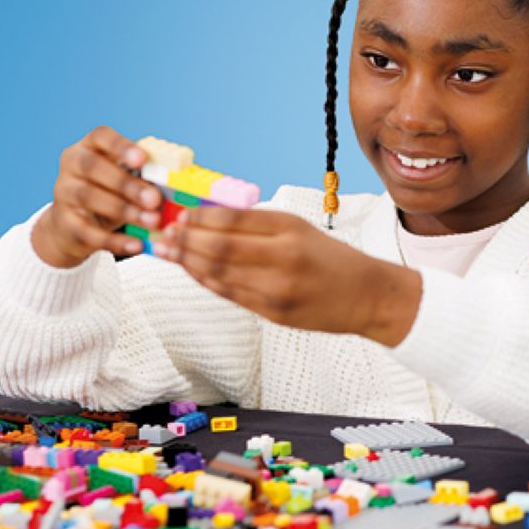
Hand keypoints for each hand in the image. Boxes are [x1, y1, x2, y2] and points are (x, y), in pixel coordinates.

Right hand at [31, 125, 164, 268]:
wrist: (72, 226)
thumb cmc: (108, 193)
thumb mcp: (123, 178)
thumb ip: (143, 174)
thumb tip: (176, 180)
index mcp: (88, 147)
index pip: (100, 136)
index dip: (121, 146)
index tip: (142, 159)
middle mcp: (71, 166)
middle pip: (93, 167)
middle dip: (127, 184)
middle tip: (155, 199)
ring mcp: (63, 194)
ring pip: (90, 198)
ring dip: (124, 210)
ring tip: (152, 221)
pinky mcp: (64, 224)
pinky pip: (88, 232)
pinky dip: (115, 241)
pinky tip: (137, 244)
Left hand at [152, 206, 422, 344]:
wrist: (365, 295)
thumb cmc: (328, 257)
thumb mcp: (298, 228)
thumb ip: (257, 225)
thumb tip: (207, 219)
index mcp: (289, 228)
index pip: (234, 219)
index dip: (200, 218)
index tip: (180, 215)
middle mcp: (283, 257)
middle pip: (220, 247)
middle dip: (185, 240)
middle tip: (162, 235)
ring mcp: (277, 289)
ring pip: (219, 273)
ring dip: (188, 262)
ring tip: (167, 252)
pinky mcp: (273, 313)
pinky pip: (230, 294)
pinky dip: (206, 281)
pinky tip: (192, 271)